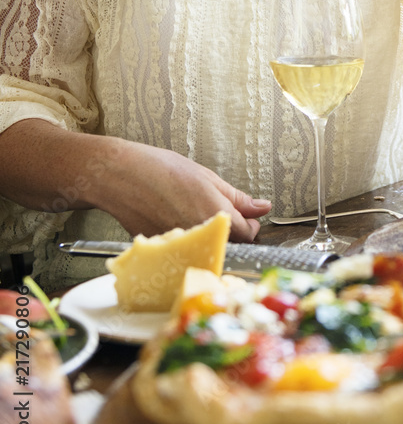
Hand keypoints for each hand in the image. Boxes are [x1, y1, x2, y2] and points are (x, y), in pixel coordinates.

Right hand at [81, 138, 271, 241]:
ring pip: (206, 250)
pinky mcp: (163, 251)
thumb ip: (238, 198)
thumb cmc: (160, 171)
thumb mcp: (208, 178)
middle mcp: (199, 235)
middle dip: (230, 232)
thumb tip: (262, 207)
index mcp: (216, 215)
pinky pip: (185, 252)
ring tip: (192, 213)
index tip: (245, 217)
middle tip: (219, 213)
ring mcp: (180, 246)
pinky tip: (176, 221)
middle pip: (229, 246)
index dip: (249, 225)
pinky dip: (188, 241)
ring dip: (208, 237)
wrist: (120, 177)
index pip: (248, 235)